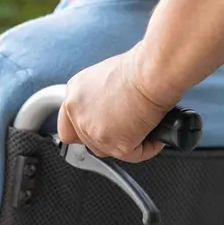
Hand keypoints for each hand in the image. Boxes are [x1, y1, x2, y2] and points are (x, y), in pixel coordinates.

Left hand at [57, 45, 176, 162]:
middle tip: (130, 128)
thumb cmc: (139, 68)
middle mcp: (78, 113)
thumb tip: (111, 112)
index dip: (86, 132)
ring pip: (108, 151)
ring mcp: (93, 131)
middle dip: (110, 138)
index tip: (101, 130)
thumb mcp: (108, 77)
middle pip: (88, 142)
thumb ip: (100, 98)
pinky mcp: (114, 145)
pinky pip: (133, 155)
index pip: (68, 127)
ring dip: (128, 143)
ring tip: (145, 128)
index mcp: (75, 94)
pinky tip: (155, 135)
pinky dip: (147, 148)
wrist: (152, 73)